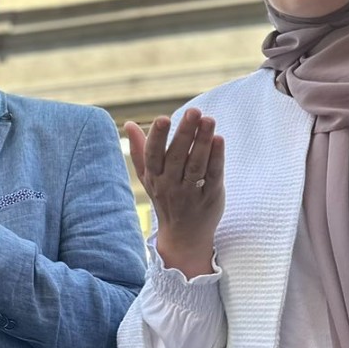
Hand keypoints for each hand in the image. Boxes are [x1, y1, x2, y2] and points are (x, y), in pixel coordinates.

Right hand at [125, 109, 223, 277]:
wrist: (184, 236)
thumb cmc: (165, 198)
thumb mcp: (149, 177)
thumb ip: (140, 150)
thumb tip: (129, 123)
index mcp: (154, 177)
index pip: (153, 155)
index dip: (157, 137)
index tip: (162, 118)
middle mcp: (170, 185)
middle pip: (177, 157)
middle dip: (184, 133)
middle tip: (193, 111)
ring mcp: (190, 192)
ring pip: (196, 165)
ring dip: (202, 141)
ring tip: (208, 120)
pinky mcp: (211, 196)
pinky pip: (213, 175)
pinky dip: (217, 157)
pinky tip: (219, 140)